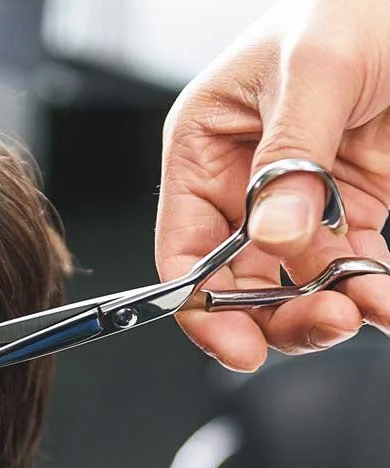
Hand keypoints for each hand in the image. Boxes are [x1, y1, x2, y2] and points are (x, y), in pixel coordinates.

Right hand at [156, 0, 389, 370]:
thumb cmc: (353, 2)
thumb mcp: (318, 68)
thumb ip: (292, 156)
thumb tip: (275, 234)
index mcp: (203, 150)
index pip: (185, 250)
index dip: (203, 306)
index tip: (240, 346)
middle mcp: (240, 185)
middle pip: (237, 282)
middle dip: (278, 314)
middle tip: (325, 321)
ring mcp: (294, 201)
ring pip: (293, 285)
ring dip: (328, 307)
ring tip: (365, 309)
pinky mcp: (346, 207)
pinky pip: (348, 267)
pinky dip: (368, 292)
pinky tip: (383, 302)